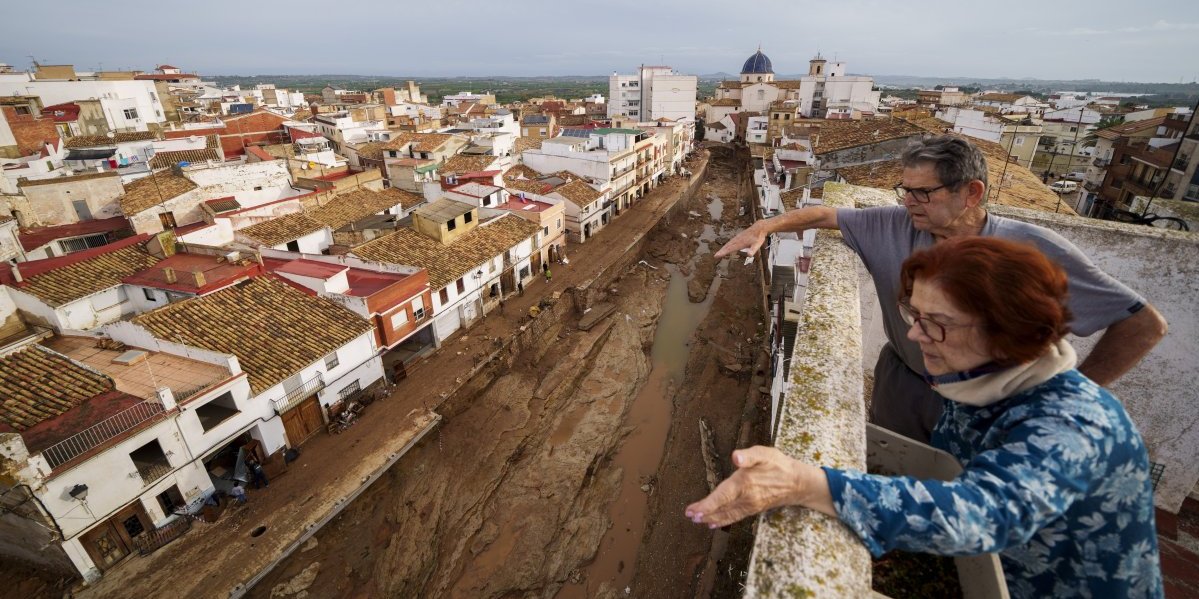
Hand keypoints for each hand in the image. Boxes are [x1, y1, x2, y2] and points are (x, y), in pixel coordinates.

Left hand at [684, 446, 809, 527]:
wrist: (797, 482)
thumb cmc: (778, 464)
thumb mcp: (764, 453)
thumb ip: (749, 455)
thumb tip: (736, 457)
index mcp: (745, 483)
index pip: (722, 496)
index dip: (707, 505)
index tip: (693, 510)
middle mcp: (746, 498)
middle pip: (721, 508)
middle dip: (704, 513)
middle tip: (690, 516)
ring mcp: (750, 505)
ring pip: (727, 514)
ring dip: (711, 518)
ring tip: (698, 520)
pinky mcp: (753, 509)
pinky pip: (735, 517)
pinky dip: (723, 521)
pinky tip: (714, 524)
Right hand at [714, 221, 766, 258]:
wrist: (759, 227)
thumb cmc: (759, 237)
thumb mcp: (757, 244)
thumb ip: (753, 250)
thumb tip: (749, 255)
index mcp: (740, 243)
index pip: (730, 249)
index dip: (723, 252)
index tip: (716, 256)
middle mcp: (737, 240)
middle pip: (727, 246)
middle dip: (721, 251)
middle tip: (715, 256)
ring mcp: (737, 238)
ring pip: (729, 243)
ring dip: (723, 248)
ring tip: (719, 252)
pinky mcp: (739, 236)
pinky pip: (731, 241)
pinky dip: (727, 245)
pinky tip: (727, 246)